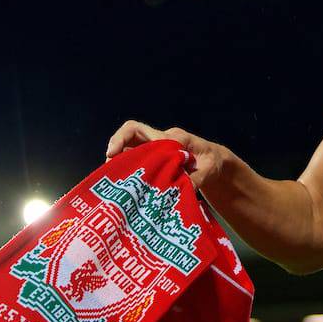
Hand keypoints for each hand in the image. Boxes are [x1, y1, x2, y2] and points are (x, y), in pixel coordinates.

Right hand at [105, 120, 233, 194]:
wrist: (214, 161)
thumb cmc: (212, 162)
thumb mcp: (210, 170)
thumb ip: (198, 178)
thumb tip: (184, 189)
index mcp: (175, 138)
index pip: (146, 132)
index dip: (127, 141)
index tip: (114, 154)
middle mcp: (161, 139)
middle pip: (132, 132)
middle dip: (116, 145)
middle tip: (108, 165)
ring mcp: (155, 147)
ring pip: (129, 146)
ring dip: (118, 160)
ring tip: (111, 179)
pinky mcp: (152, 157)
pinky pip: (133, 158)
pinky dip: (126, 169)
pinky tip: (121, 185)